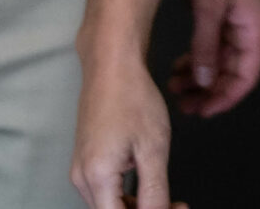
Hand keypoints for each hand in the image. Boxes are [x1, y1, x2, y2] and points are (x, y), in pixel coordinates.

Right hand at [70, 45, 184, 208]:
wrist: (112, 66)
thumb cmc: (132, 97)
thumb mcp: (153, 148)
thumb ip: (154, 190)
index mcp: (96, 177)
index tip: (176, 208)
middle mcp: (82, 177)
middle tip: (178, 204)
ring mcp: (81, 169)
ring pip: (108, 205)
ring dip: (136, 206)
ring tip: (168, 196)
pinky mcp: (85, 160)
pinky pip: (104, 190)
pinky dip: (126, 193)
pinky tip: (147, 182)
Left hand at [167, 0, 259, 116]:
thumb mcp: (208, 7)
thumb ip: (207, 47)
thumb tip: (206, 83)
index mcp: (255, 28)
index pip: (246, 76)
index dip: (226, 98)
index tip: (202, 112)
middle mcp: (250, 27)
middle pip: (234, 71)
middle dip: (209, 90)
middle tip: (181, 104)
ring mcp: (237, 18)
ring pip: (221, 59)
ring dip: (201, 75)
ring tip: (174, 85)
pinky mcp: (223, 10)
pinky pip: (214, 44)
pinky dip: (198, 56)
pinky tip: (179, 65)